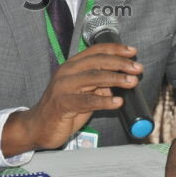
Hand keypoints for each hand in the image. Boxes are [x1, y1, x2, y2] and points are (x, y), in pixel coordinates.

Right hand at [2, 42, 142, 155]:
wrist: (37, 127)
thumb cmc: (62, 109)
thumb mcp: (84, 94)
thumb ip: (99, 87)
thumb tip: (119, 83)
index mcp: (72, 66)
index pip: (96, 51)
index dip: (115, 49)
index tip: (132, 51)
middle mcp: (67, 72)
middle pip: (97, 62)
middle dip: (120, 63)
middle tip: (137, 68)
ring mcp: (63, 87)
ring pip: (93, 77)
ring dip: (116, 78)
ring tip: (132, 81)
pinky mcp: (62, 103)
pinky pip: (87, 100)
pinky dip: (104, 101)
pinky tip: (117, 102)